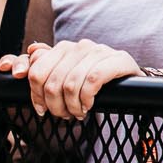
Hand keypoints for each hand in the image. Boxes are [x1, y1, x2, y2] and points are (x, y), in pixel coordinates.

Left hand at [0, 39, 140, 119]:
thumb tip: (31, 51)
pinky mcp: (117, 60)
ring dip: (71, 106)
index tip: (41, 110)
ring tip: (77, 113)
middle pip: (51, 81)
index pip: (36, 70)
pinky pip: (92, 81)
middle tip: (63, 116)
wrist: (131, 81)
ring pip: (70, 84)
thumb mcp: (68, 76)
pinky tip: (89, 105)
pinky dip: (87, 99)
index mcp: (64, 48)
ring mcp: (98, 51)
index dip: (34, 95)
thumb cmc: (95, 81)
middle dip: (54, 106)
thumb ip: (46, 65)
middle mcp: (79, 46)